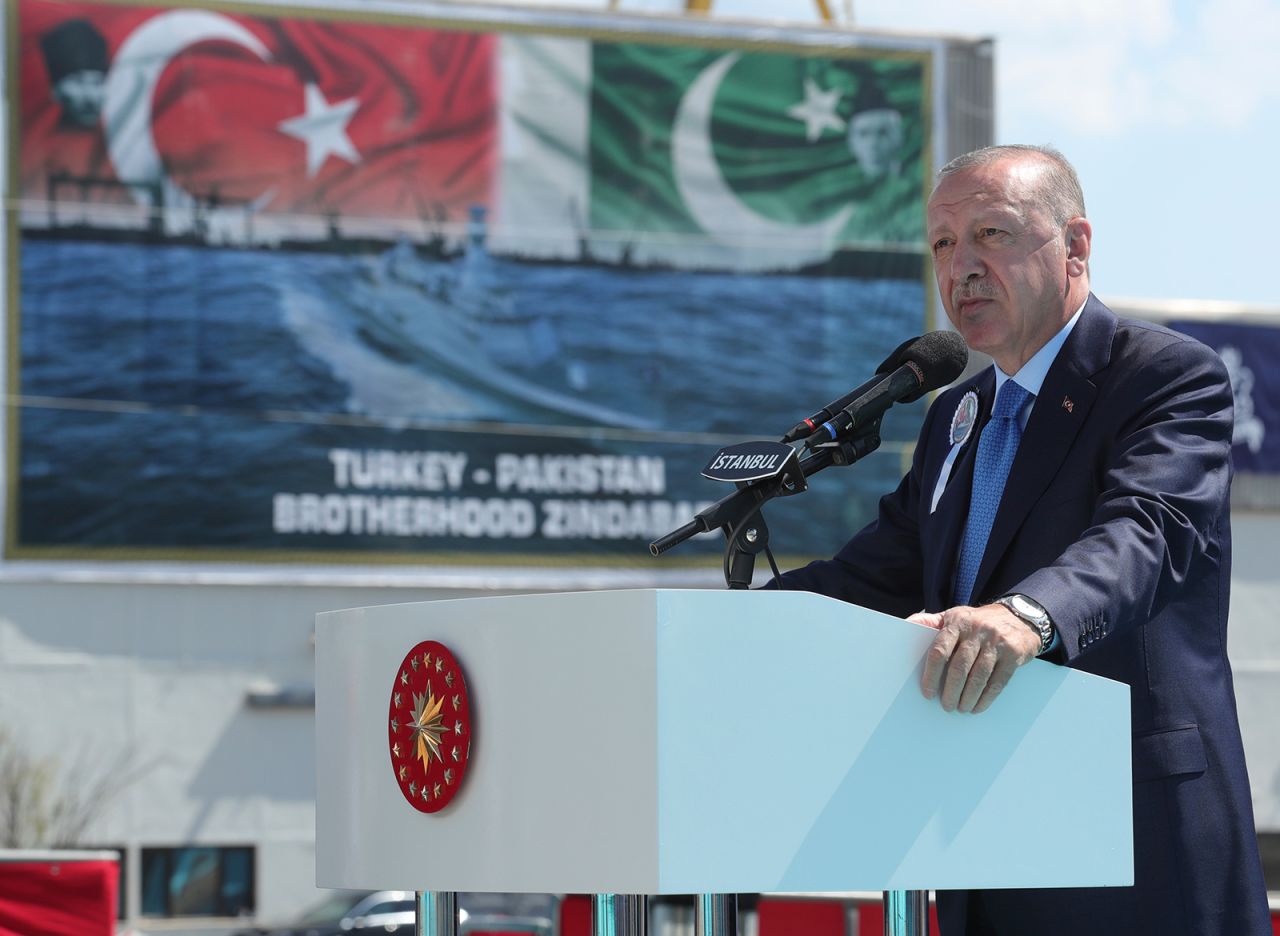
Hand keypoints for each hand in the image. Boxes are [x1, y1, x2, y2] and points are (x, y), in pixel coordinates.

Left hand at [908, 604, 1041, 712]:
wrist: (1019, 617)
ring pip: (979, 676)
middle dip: (951, 690)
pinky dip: (987, 698)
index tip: (928, 692)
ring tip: (961, 708)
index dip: (932, 674)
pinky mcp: (1014, 654)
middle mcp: (977, 631)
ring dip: (968, 697)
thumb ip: (930, 622)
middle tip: (946, 706)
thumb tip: (906, 625)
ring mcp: (997, 642)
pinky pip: (998, 681)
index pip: (940, 650)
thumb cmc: (977, 621)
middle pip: (959, 667)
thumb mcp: (954, 615)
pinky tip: (978, 707)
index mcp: (957, 622)